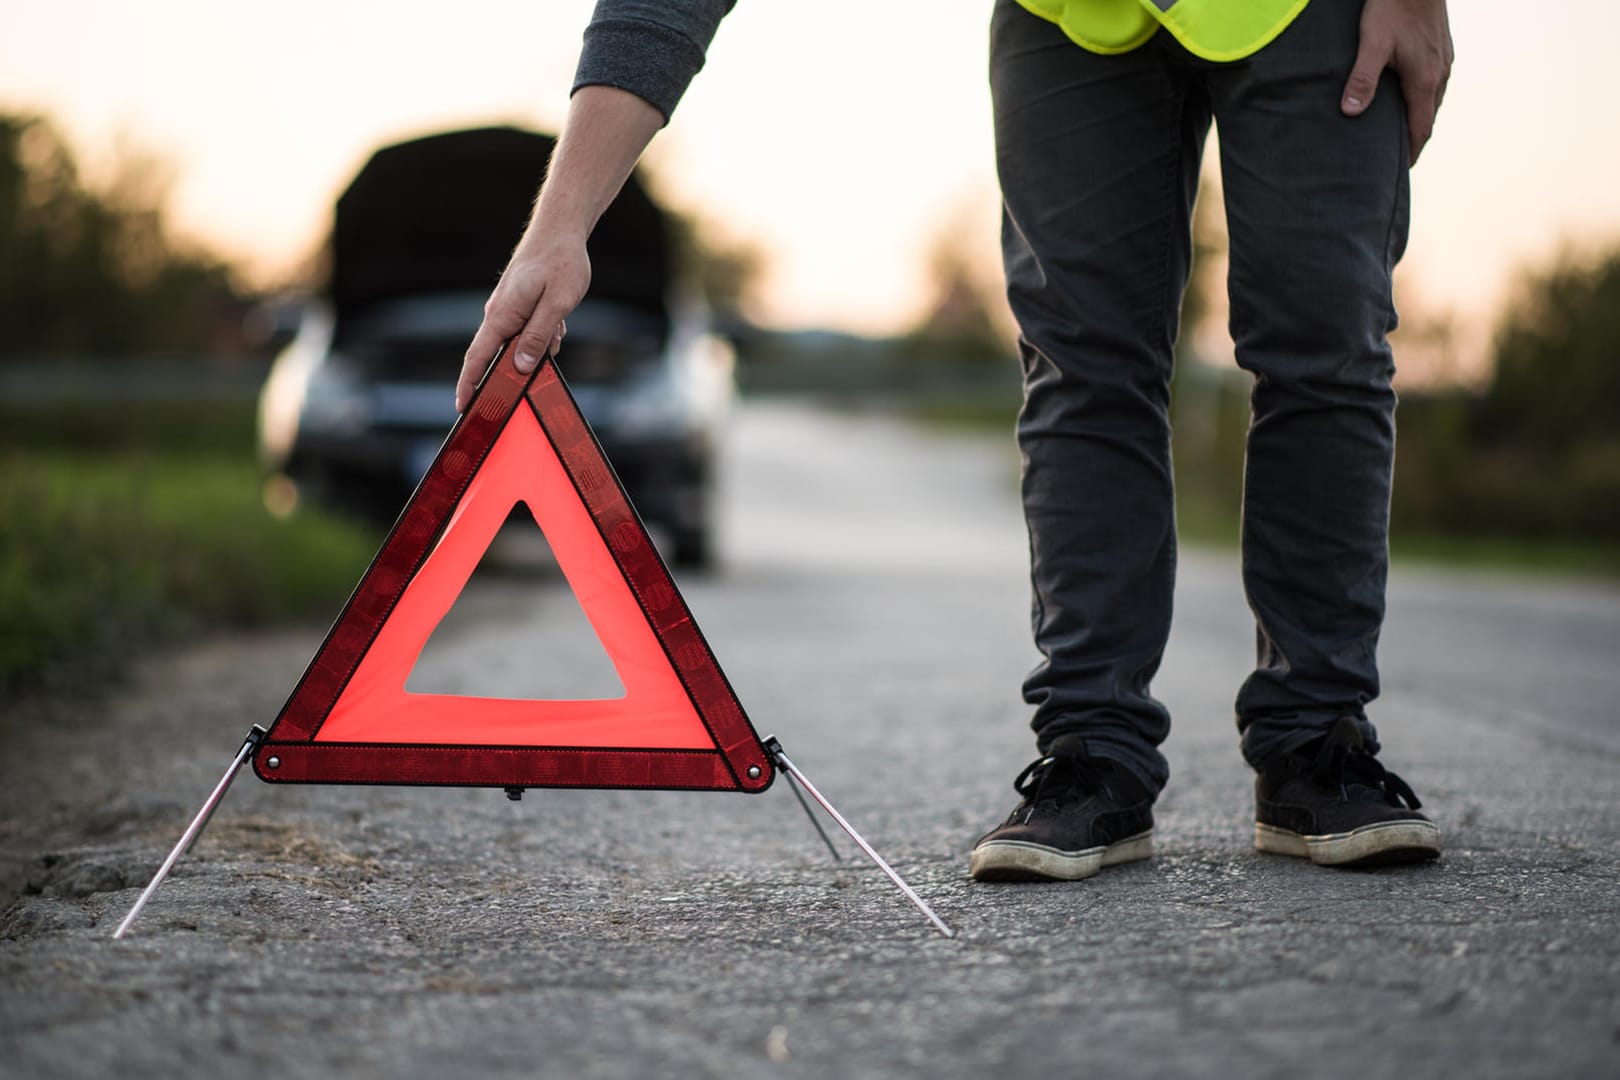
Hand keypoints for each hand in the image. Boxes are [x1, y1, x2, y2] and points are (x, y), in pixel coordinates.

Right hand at [455, 233, 589, 412]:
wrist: (561, 229)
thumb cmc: (561, 263)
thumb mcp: (556, 304)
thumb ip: (537, 336)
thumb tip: (520, 367)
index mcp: (503, 315)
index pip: (478, 358)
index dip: (469, 385)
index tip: (462, 407)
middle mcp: (499, 314)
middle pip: (499, 355)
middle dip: (516, 369)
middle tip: (530, 377)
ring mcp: (508, 309)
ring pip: (521, 343)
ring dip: (540, 343)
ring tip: (559, 323)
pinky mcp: (519, 305)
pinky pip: (530, 330)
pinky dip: (545, 331)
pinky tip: (559, 320)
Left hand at [1341, 0, 1452, 165]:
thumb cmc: (1392, 6)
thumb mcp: (1372, 43)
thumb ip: (1362, 78)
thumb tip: (1351, 112)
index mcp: (1424, 81)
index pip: (1420, 129)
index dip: (1411, 152)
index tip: (1401, 171)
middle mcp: (1440, 74)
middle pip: (1428, 118)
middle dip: (1414, 139)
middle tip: (1396, 159)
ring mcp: (1444, 60)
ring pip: (1432, 100)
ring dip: (1418, 119)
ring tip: (1399, 134)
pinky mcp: (1443, 48)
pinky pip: (1435, 83)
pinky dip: (1422, 99)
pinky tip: (1406, 99)